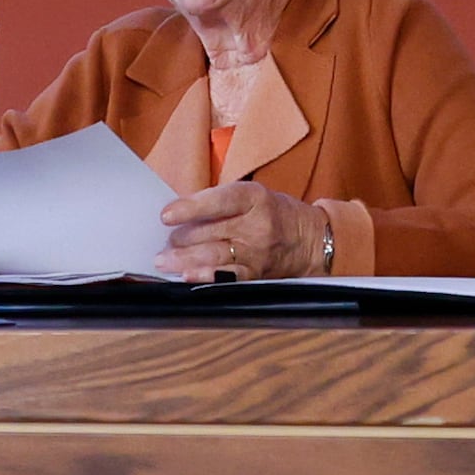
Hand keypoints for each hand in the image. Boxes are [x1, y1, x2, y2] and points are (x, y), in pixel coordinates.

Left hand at [158, 180, 324, 283]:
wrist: (312, 240)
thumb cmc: (273, 213)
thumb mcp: (252, 196)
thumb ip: (219, 203)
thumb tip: (179, 213)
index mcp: (255, 199)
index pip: (219, 201)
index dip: (191, 208)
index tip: (166, 215)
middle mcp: (257, 226)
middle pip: (212, 232)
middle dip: (181, 239)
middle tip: (161, 243)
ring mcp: (257, 253)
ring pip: (215, 256)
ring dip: (184, 260)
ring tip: (163, 261)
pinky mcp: (256, 275)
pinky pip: (228, 278)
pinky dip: (206, 277)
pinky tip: (188, 277)